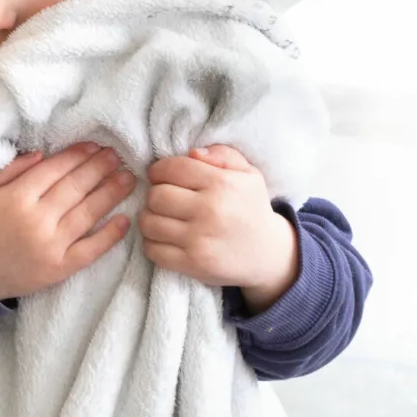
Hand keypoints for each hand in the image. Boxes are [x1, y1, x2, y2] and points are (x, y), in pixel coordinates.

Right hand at [0, 142, 136, 300]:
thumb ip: (10, 170)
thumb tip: (43, 155)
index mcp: (17, 198)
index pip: (55, 170)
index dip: (77, 155)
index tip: (94, 146)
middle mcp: (38, 219)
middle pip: (76, 187)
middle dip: (99, 168)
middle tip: (117, 156)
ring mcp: (51, 245)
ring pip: (88, 213)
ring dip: (111, 193)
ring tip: (128, 179)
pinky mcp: (60, 268)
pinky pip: (91, 249)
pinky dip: (109, 235)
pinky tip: (124, 220)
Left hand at [141, 145, 297, 311]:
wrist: (268, 254)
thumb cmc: (251, 208)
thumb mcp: (248, 174)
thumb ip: (223, 155)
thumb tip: (193, 153)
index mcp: (222, 184)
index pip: (172, 169)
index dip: (159, 171)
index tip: (161, 177)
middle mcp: (210, 210)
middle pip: (155, 196)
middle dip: (155, 194)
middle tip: (165, 199)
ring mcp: (199, 239)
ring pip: (148, 222)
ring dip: (150, 218)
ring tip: (163, 218)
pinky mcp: (192, 263)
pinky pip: (152, 250)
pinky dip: (152, 244)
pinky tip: (165, 239)